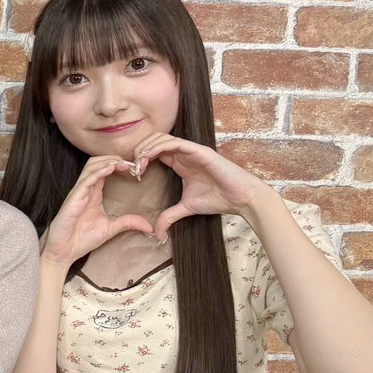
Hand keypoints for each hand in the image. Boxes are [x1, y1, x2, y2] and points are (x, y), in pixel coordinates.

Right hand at [41, 155, 153, 266]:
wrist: (64, 252)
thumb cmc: (81, 239)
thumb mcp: (110, 229)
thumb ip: (128, 223)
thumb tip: (149, 226)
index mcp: (93, 193)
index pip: (104, 169)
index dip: (120, 164)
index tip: (136, 169)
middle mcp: (86, 189)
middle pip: (97, 161)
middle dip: (115, 158)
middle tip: (133, 164)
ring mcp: (79, 192)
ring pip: (92, 166)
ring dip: (109, 161)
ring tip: (125, 164)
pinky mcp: (74, 198)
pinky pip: (86, 179)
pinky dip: (99, 171)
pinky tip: (111, 169)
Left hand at [131, 132, 267, 240]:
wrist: (241, 198)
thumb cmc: (218, 199)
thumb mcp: (186, 209)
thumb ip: (169, 217)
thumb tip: (157, 233)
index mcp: (179, 163)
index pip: (154, 152)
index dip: (139, 159)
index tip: (131, 174)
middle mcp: (184, 154)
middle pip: (154, 141)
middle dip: (138, 151)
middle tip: (130, 168)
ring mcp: (191, 151)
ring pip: (162, 138)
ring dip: (145, 148)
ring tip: (137, 164)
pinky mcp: (200, 151)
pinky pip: (175, 143)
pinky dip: (158, 147)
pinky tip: (148, 158)